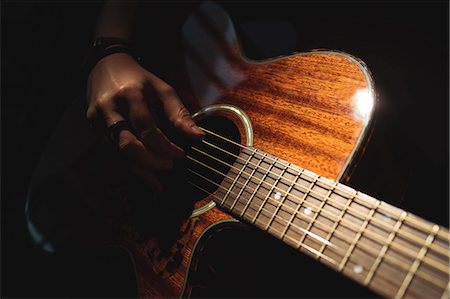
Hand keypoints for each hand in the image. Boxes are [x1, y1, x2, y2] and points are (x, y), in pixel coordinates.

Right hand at [86, 52, 204, 191]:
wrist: (106, 64)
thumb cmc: (139, 78)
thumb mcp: (163, 89)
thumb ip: (180, 114)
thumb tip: (199, 137)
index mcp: (131, 95)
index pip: (148, 129)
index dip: (165, 147)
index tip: (180, 155)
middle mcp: (110, 108)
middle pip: (128, 145)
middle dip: (150, 161)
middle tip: (168, 167)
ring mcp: (97, 118)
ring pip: (117, 152)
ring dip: (138, 169)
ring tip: (157, 182)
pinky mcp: (92, 125)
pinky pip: (111, 150)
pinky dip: (127, 164)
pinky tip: (142, 174)